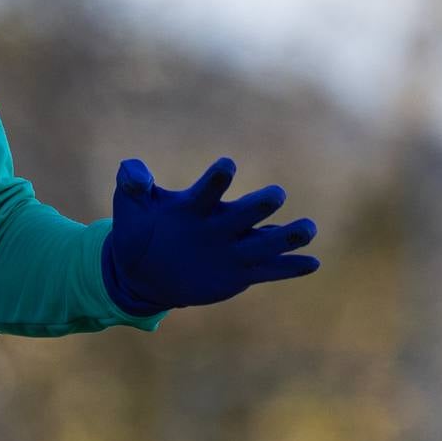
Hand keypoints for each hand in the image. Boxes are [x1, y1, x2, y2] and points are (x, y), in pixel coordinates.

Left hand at [100, 158, 319, 313]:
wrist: (143, 271)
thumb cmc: (139, 230)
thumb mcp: (128, 207)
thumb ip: (131, 183)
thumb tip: (134, 173)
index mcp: (198, 205)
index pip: (210, 187)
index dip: (218, 177)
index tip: (226, 166)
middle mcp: (222, 223)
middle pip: (247, 212)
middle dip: (260, 205)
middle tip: (275, 195)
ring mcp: (233, 248)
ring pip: (266, 241)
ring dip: (287, 235)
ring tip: (309, 229)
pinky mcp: (240, 273)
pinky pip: (270, 270)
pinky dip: (290, 268)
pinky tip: (313, 263)